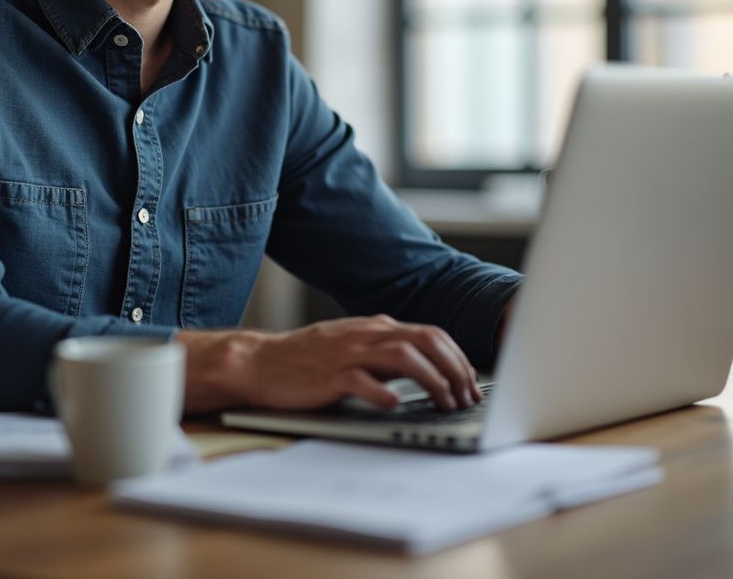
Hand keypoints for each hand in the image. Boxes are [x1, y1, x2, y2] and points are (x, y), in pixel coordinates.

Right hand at [176, 315, 480, 415]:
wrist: (261, 362)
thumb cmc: (308, 360)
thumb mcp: (353, 347)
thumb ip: (386, 352)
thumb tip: (427, 367)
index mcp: (375, 327)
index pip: (431, 334)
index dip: (458, 359)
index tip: (471, 384)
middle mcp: (366, 335)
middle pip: (426, 341)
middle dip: (455, 369)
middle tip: (467, 397)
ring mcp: (348, 353)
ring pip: (403, 357)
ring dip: (432, 380)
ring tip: (445, 403)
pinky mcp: (329, 375)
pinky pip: (361, 380)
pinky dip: (382, 391)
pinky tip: (395, 404)